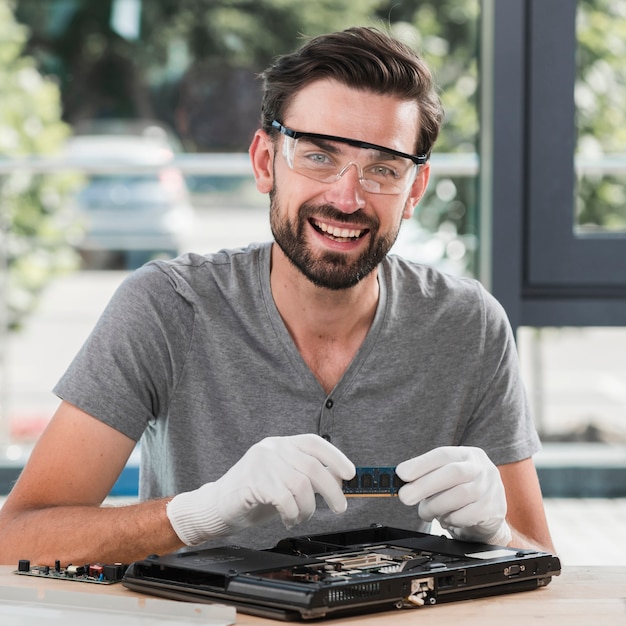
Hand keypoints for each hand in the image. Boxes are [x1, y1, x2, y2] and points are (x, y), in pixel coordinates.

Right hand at [166, 434, 355, 544]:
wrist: (219, 505)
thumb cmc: (255, 493)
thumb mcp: (284, 478)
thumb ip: (307, 475)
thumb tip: (339, 480)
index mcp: (282, 443)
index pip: (314, 443)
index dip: (336, 457)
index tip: (350, 473)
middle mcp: (273, 448)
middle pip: (313, 467)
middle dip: (332, 491)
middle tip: (340, 507)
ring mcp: (263, 463)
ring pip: (302, 486)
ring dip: (308, 509)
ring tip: (300, 517)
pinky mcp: (254, 481)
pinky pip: (286, 500)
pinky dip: (293, 514)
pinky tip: (288, 519)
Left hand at [395, 446, 510, 544]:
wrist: (487, 516)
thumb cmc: (458, 492)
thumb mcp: (444, 478)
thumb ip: (426, 477)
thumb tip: (400, 482)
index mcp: (466, 454)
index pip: (442, 454)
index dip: (420, 464)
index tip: (401, 473)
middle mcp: (481, 467)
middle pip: (453, 473)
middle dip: (425, 485)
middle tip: (405, 497)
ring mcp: (491, 487)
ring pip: (461, 494)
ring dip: (436, 506)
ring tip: (426, 512)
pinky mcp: (494, 508)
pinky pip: (470, 514)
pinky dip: (452, 518)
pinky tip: (445, 519)